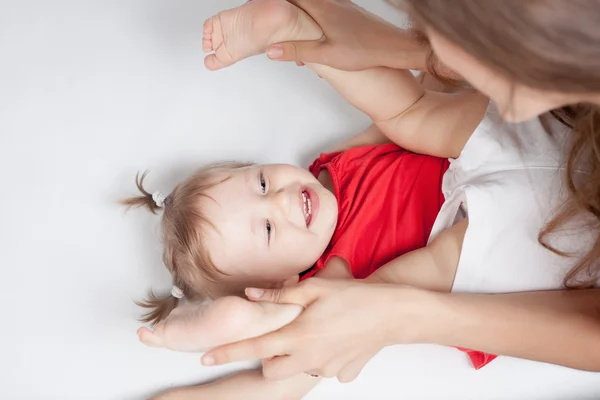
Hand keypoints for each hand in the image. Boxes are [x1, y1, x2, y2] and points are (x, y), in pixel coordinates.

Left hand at [202, 279, 423, 381]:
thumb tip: (250, 294)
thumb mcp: (315, 288)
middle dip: (266, 356)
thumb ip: (280, 295)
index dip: (227, 352)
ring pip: (296, 370)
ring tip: (311, 333)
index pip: (253, 347)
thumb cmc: (355, 296)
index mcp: (298, 335)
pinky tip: (333, 339)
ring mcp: (326, 368)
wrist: (394, 313)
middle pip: (271, 369)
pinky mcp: (342, 372)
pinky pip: (322, 369)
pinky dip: (320, 357)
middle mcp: (309, 357)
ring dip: (293, 356)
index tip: (206, 356)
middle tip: (279, 334)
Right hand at [265, 0, 428, 70]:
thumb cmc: (364, 51)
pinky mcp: (349, 12)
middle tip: (268, 12)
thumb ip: (297, 50)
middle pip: (300, 0)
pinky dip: (313, 16)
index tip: (259, 4)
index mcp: (320, 10)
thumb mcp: (326, 55)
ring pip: (312, 4)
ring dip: (299, 12)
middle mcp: (329, 3)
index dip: (273, 2)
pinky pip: (324, 8)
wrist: (393, 47)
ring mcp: (341, 5)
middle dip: (285, 7)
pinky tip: (315, 32)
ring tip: (288, 25)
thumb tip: (271, 49)